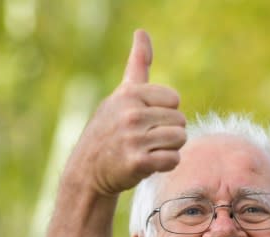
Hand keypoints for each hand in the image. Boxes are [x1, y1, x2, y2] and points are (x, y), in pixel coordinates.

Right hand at [66, 29, 186, 195]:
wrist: (88, 170)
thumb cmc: (110, 129)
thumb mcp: (121, 95)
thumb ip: (138, 66)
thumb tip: (142, 32)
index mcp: (130, 94)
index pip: (174, 99)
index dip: (166, 112)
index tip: (148, 119)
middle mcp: (131, 114)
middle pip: (180, 121)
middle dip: (170, 132)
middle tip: (147, 139)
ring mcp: (134, 139)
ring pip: (180, 140)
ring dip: (169, 149)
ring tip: (149, 150)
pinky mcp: (138, 162)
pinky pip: (173, 159)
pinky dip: (166, 164)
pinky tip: (150, 164)